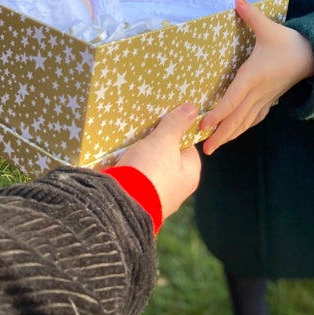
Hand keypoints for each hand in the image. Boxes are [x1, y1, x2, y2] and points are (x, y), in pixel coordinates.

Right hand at [118, 103, 200, 219]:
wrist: (121, 205)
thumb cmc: (151, 171)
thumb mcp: (165, 141)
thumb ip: (177, 124)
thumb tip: (192, 109)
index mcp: (190, 175)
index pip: (188, 146)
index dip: (178, 130)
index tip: (165, 118)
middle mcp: (177, 188)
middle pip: (168, 156)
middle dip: (157, 142)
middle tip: (146, 126)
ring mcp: (157, 196)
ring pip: (150, 166)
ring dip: (141, 154)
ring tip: (131, 138)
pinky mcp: (137, 200)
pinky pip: (136, 176)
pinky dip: (130, 166)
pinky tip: (121, 155)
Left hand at [200, 0, 313, 154]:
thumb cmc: (290, 42)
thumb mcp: (269, 28)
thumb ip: (251, 15)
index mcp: (253, 76)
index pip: (232, 99)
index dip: (218, 114)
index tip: (204, 125)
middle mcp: (258, 91)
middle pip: (236, 118)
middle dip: (220, 134)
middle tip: (205, 150)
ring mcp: (265, 98)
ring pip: (245, 121)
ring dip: (230, 135)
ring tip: (215, 147)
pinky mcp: (271, 99)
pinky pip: (255, 118)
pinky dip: (244, 127)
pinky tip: (236, 132)